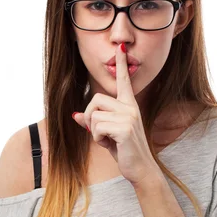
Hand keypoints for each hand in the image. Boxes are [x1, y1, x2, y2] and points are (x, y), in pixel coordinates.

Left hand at [72, 43, 161, 186]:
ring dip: (94, 131)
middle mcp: (130, 108)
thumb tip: (76, 115)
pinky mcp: (125, 128)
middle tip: (100, 133)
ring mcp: (129, 117)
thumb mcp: (106, 135)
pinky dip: (97, 138)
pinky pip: (97, 127)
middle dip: (90, 116)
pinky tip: (110, 145)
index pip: (124, 81)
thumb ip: (93, 122)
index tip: (122, 47)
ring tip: (108, 140)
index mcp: (129, 106)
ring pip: (94, 115)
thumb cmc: (125, 152)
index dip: (121, 63)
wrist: (140, 169)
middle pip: (96, 99)